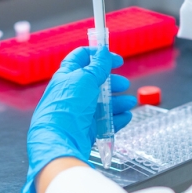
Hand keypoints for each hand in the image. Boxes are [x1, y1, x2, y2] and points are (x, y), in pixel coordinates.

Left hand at [21, 46, 136, 192]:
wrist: (61, 140)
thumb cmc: (68, 106)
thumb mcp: (85, 80)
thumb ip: (98, 66)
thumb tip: (104, 51)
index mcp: (67, 76)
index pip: (82, 57)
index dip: (100, 55)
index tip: (116, 60)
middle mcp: (72, 93)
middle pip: (96, 82)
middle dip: (112, 82)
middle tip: (123, 84)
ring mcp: (80, 111)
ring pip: (103, 102)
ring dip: (118, 101)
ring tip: (130, 102)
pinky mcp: (87, 127)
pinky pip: (105, 120)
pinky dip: (117, 118)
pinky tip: (126, 116)